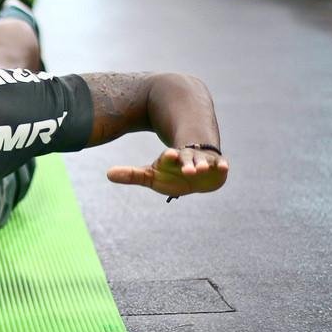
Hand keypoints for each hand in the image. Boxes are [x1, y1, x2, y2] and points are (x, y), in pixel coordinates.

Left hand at [106, 147, 228, 198]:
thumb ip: (131, 175)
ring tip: (202, 169)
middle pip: (187, 159)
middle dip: (187, 163)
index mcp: (170, 159)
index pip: (168, 157)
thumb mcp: (151, 175)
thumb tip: (107, 174)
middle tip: (187, 169)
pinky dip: (222, 166)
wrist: (194, 170)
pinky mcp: (216, 167)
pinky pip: (220, 165)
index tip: (168, 155)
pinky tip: (224, 167)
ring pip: (203, 162)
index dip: (168, 157)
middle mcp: (186, 158)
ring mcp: (202, 162)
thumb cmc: (169, 173)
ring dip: (203, 165)